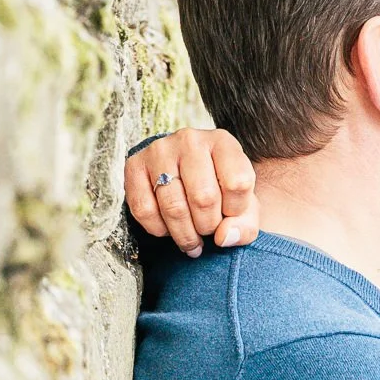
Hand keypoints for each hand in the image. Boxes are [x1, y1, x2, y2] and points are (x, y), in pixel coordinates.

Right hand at [123, 128, 258, 256]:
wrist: (183, 174)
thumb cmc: (218, 191)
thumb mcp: (243, 206)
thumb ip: (245, 226)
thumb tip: (223, 238)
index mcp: (223, 143)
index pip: (238, 183)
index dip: (236, 211)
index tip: (229, 214)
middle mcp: (190, 140)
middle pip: (204, 198)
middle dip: (208, 227)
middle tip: (207, 231)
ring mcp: (160, 150)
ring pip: (174, 208)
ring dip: (185, 235)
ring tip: (191, 239)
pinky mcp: (134, 165)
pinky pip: (144, 209)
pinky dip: (158, 229)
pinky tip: (167, 228)